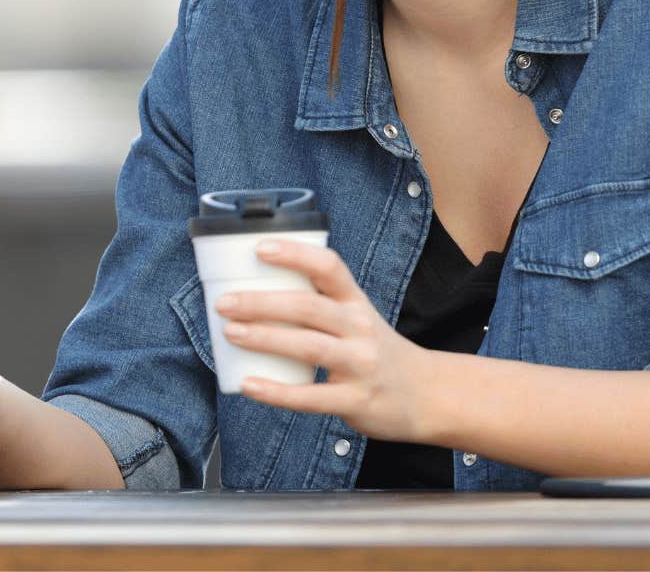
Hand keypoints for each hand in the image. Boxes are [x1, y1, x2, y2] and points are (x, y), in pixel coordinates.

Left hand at [215, 238, 436, 442]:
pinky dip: (277, 392)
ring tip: (230, 333)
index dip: (295, 255)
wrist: (426, 395)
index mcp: (356, 301)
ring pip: (308, 346)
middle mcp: (360, 328)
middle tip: (224, 302)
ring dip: (264, 338)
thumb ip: (317, 304)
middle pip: (308, 306)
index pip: (329, 267)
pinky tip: (249, 385)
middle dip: (261, 302)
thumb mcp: (357, 317)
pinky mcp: (356, 400)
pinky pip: (312, 396)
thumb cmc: (375, 351)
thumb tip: (251, 292)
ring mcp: (360, 365)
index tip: (260, 248)